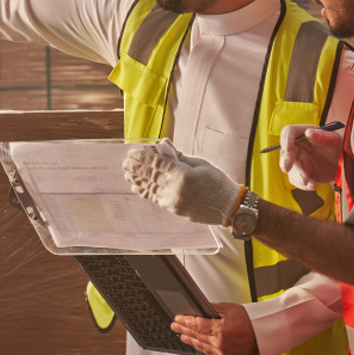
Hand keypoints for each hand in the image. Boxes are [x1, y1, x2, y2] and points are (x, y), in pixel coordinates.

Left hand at [124, 144, 240, 225]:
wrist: (228, 207)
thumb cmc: (217, 183)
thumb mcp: (200, 164)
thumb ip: (179, 156)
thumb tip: (164, 145)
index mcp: (183, 174)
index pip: (157, 163)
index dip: (143, 156)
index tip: (133, 152)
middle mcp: (175, 188)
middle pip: (150, 175)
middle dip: (136, 168)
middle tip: (125, 162)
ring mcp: (173, 201)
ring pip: (150, 188)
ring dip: (137, 180)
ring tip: (127, 174)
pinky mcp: (174, 209)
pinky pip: (155, 198)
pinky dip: (145, 191)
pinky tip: (137, 187)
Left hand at [172, 302, 257, 354]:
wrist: (263, 335)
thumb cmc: (249, 321)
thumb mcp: (229, 309)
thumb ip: (211, 309)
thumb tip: (197, 309)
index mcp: (220, 329)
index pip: (196, 325)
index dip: (184, 322)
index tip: (177, 319)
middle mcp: (220, 343)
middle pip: (196, 336)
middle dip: (183, 330)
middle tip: (175, 326)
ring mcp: (223, 354)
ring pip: (201, 346)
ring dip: (190, 340)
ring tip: (183, 335)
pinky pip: (210, 354)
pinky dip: (202, 347)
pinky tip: (197, 343)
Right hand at [279, 123, 343, 190]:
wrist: (345, 164)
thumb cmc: (340, 147)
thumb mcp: (335, 141)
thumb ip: (323, 137)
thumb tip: (308, 133)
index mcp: (303, 134)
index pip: (289, 132)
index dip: (286, 139)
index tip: (287, 147)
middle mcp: (298, 147)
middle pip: (286, 153)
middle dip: (286, 161)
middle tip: (288, 167)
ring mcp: (300, 161)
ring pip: (291, 170)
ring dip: (297, 176)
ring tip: (307, 181)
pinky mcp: (303, 174)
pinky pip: (297, 181)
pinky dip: (303, 185)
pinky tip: (312, 185)